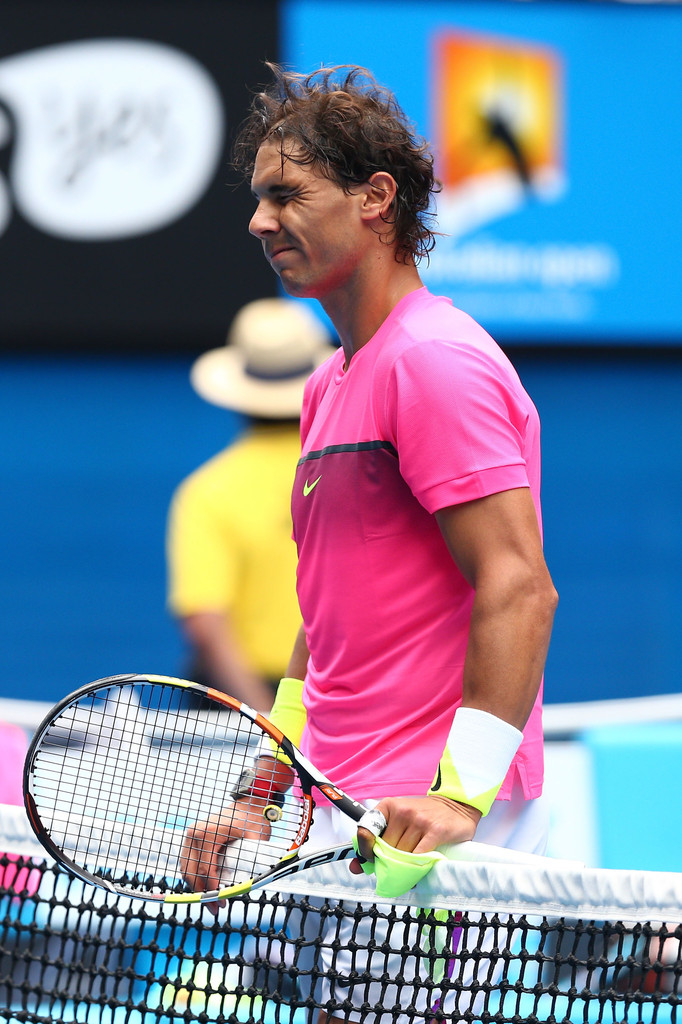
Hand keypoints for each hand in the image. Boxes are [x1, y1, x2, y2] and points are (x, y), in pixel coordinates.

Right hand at [179, 798, 271, 913]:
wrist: (248, 803)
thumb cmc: (252, 819)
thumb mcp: (256, 838)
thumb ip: (253, 858)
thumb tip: (250, 884)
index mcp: (207, 833)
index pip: (205, 869)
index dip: (213, 889)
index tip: (223, 902)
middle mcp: (193, 833)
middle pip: (191, 872)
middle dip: (202, 894)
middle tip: (216, 909)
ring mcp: (190, 835)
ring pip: (186, 869)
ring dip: (196, 888)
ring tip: (211, 902)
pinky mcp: (191, 839)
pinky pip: (188, 863)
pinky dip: (194, 877)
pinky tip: (206, 889)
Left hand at [352, 795, 480, 870]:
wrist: (455, 806)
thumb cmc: (424, 816)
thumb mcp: (399, 822)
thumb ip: (378, 842)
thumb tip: (356, 867)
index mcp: (389, 806)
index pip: (366, 829)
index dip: (365, 849)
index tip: (369, 860)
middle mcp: (403, 811)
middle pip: (386, 847)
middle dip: (388, 860)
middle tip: (395, 866)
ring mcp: (420, 820)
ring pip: (402, 854)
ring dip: (404, 866)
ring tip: (408, 867)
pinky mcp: (436, 831)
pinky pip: (419, 857)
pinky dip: (416, 868)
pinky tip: (417, 869)